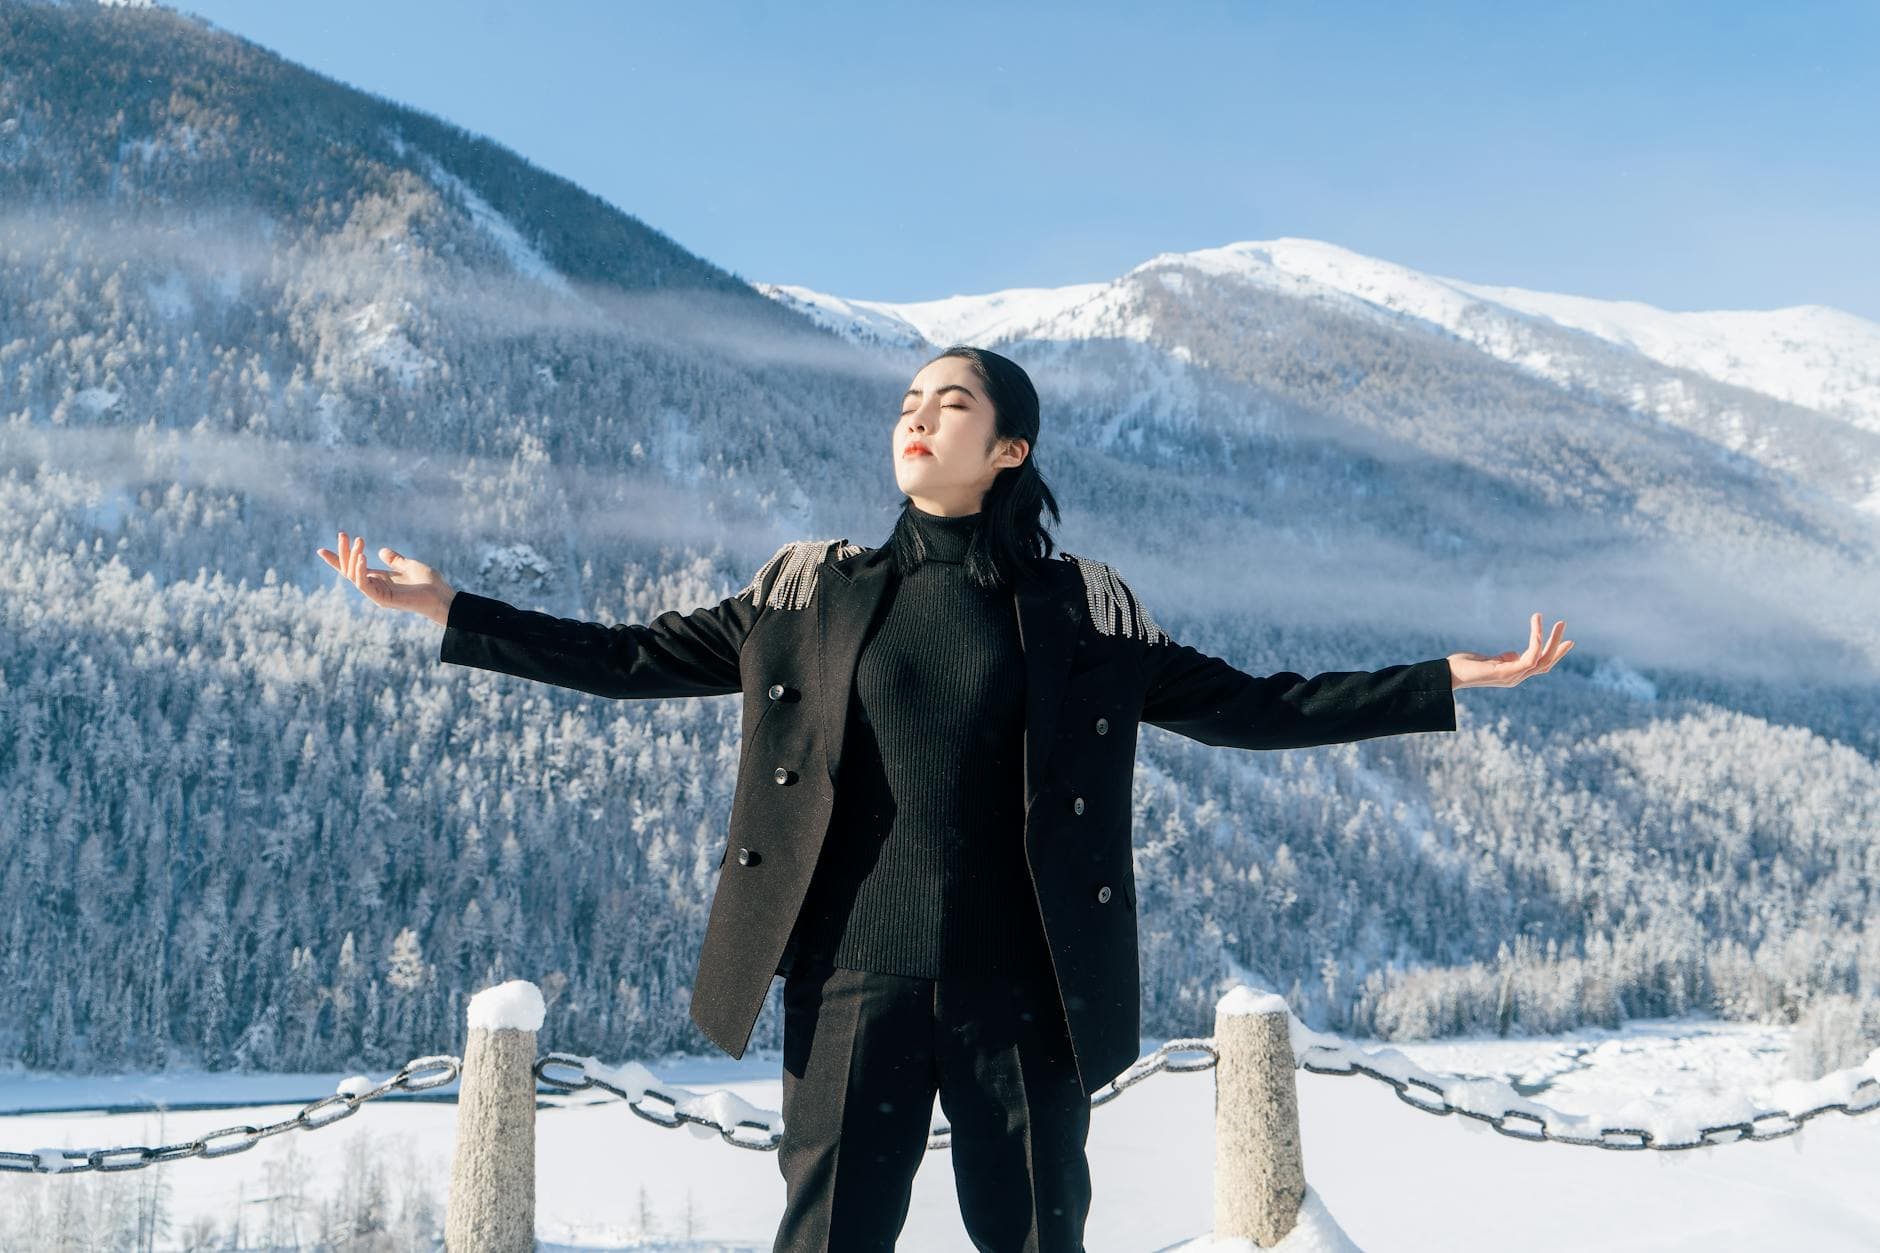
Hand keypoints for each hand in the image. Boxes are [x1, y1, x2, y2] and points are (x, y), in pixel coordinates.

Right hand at [316, 529, 455, 627]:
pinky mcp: (382, 599)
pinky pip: (364, 585)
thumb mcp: (409, 565)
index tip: (321, 549)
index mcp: (379, 580)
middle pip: (349, 570)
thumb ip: (394, 560)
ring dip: (352, 558)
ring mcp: (377, 595)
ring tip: (358, 542)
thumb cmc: (429, 584)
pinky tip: (361, 556)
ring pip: (354, 576)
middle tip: (343, 534)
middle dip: (342, 553)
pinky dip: (360, 571)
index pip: (352, 568)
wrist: (442, 597)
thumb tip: (382, 551)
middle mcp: (374, 588)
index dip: (337, 559)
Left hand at [1446, 613, 1571, 689]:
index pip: (1540, 664)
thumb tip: (1516, 654)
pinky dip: (1536, 642)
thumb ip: (1505, 658)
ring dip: (1551, 640)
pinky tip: (1537, 630)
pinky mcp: (1507, 673)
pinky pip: (1530, 658)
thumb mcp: (1490, 660)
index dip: (1554, 653)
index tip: (1568, 640)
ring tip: (1557, 622)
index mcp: (1514, 674)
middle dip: (1557, 645)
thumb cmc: (1465, 665)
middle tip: (1563, 623)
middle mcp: (1516, 677)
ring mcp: (1513, 677)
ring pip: (1542, 659)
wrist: (1448, 673)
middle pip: (1546, 663)